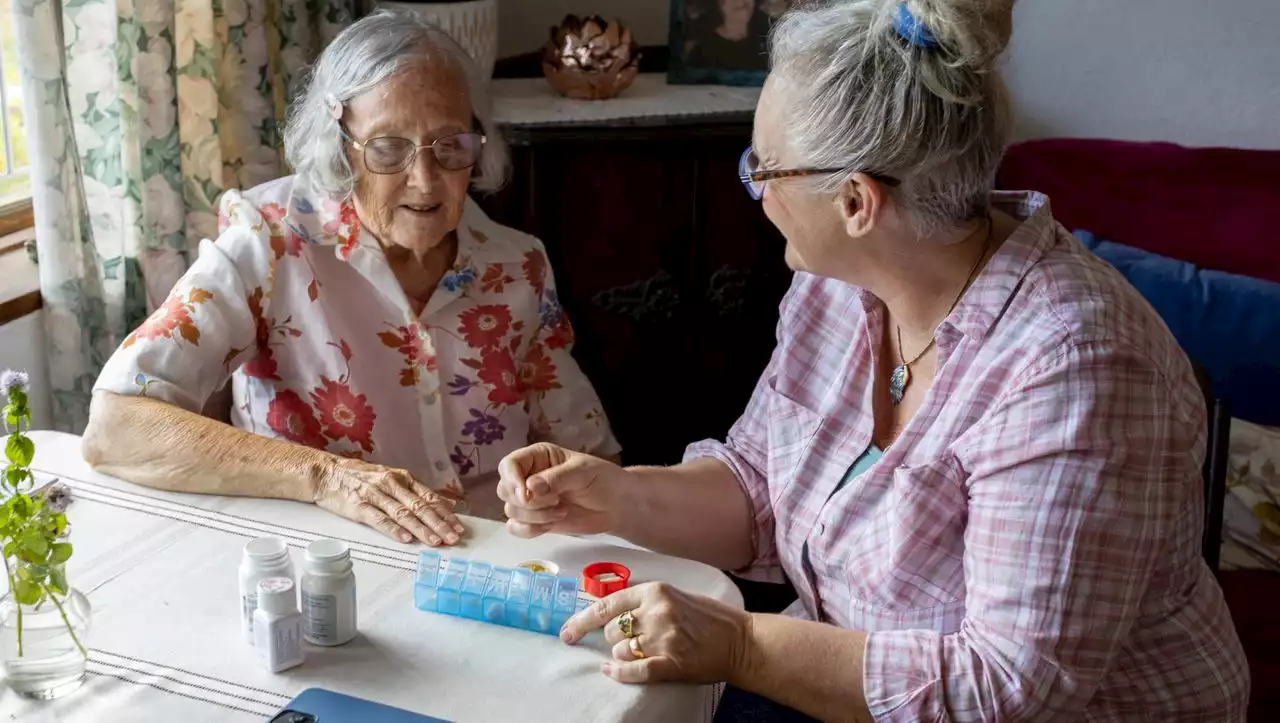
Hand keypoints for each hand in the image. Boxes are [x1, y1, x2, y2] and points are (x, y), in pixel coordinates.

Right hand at [316, 457, 464, 545]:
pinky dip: (393, 530)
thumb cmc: (361, 477)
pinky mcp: (359, 506)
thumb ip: (418, 492)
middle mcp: (392, 484)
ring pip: (403, 514)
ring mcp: (375, 495)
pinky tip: (406, 539)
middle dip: (439, 524)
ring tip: (435, 541)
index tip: (459, 527)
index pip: (429, 497)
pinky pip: (379, 519)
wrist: (327, 473)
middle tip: (453, 538)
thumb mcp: (393, 478)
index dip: (445, 513)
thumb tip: (446, 504)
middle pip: (419, 507)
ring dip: (421, 529)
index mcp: (403, 478)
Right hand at [496, 442, 624, 537]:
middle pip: (504, 489)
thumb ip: (556, 478)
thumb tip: (529, 487)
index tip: (525, 494)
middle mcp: (529, 477)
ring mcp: (531, 500)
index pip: (509, 465)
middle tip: (555, 501)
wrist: (617, 506)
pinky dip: (529, 530)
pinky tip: (550, 526)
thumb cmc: (603, 480)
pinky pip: (515, 528)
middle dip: (527, 501)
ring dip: (535, 516)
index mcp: (538, 457)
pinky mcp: (535, 520)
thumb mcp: (582, 472)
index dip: (511, 479)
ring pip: (511, 510)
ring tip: (562, 512)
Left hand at [560, 582, 751, 684]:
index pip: (605, 605)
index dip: (581, 621)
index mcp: (655, 591)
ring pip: (620, 650)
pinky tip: (611, 672)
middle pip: (611, 630)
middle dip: (611, 639)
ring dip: (623, 654)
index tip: (566, 632)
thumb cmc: (708, 617)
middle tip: (621, 643)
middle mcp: (656, 612)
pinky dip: (619, 673)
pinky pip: (634, 670)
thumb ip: (644, 601)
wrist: (740, 640)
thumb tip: (608, 613)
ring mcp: (664, 638)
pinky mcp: (671, 663)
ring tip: (642, 652)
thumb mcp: (674, 596)